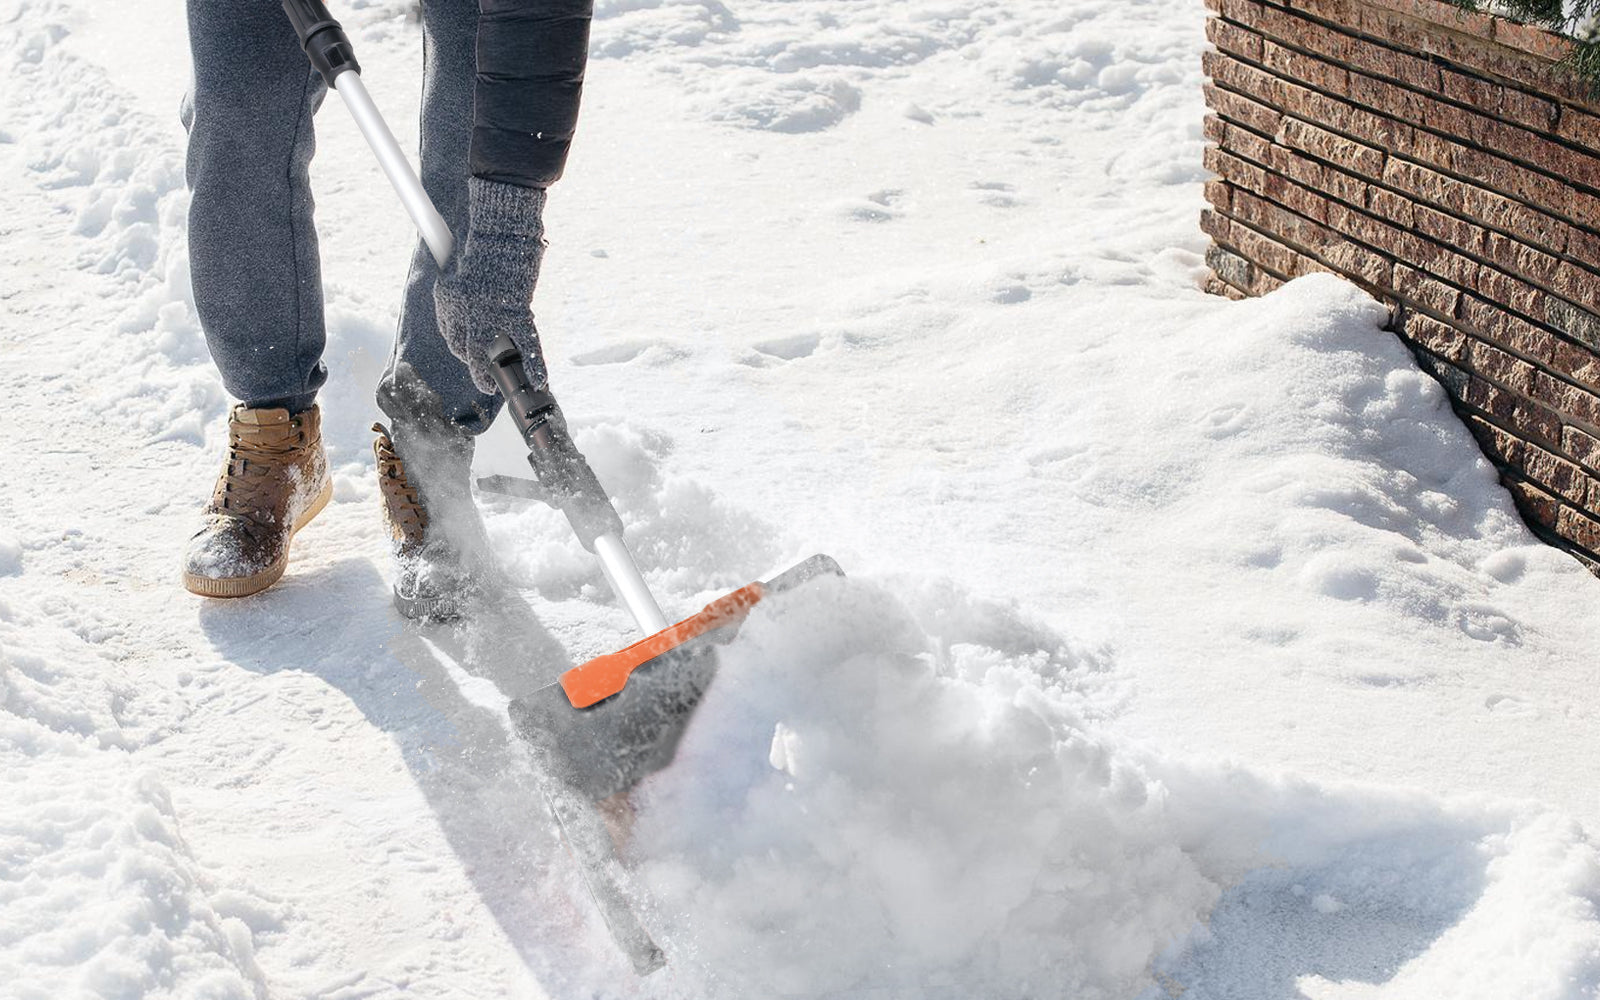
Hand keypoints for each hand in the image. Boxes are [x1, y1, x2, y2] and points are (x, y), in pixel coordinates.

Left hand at [434, 177, 549, 394]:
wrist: (499, 227)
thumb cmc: (483, 241)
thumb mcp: (460, 266)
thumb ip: (463, 288)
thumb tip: (476, 305)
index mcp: (449, 298)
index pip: (452, 335)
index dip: (461, 348)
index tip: (470, 354)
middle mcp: (466, 311)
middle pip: (469, 351)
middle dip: (478, 370)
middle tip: (486, 383)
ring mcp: (490, 312)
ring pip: (496, 353)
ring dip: (500, 372)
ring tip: (507, 386)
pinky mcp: (516, 310)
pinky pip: (526, 342)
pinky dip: (534, 362)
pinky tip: (539, 379)